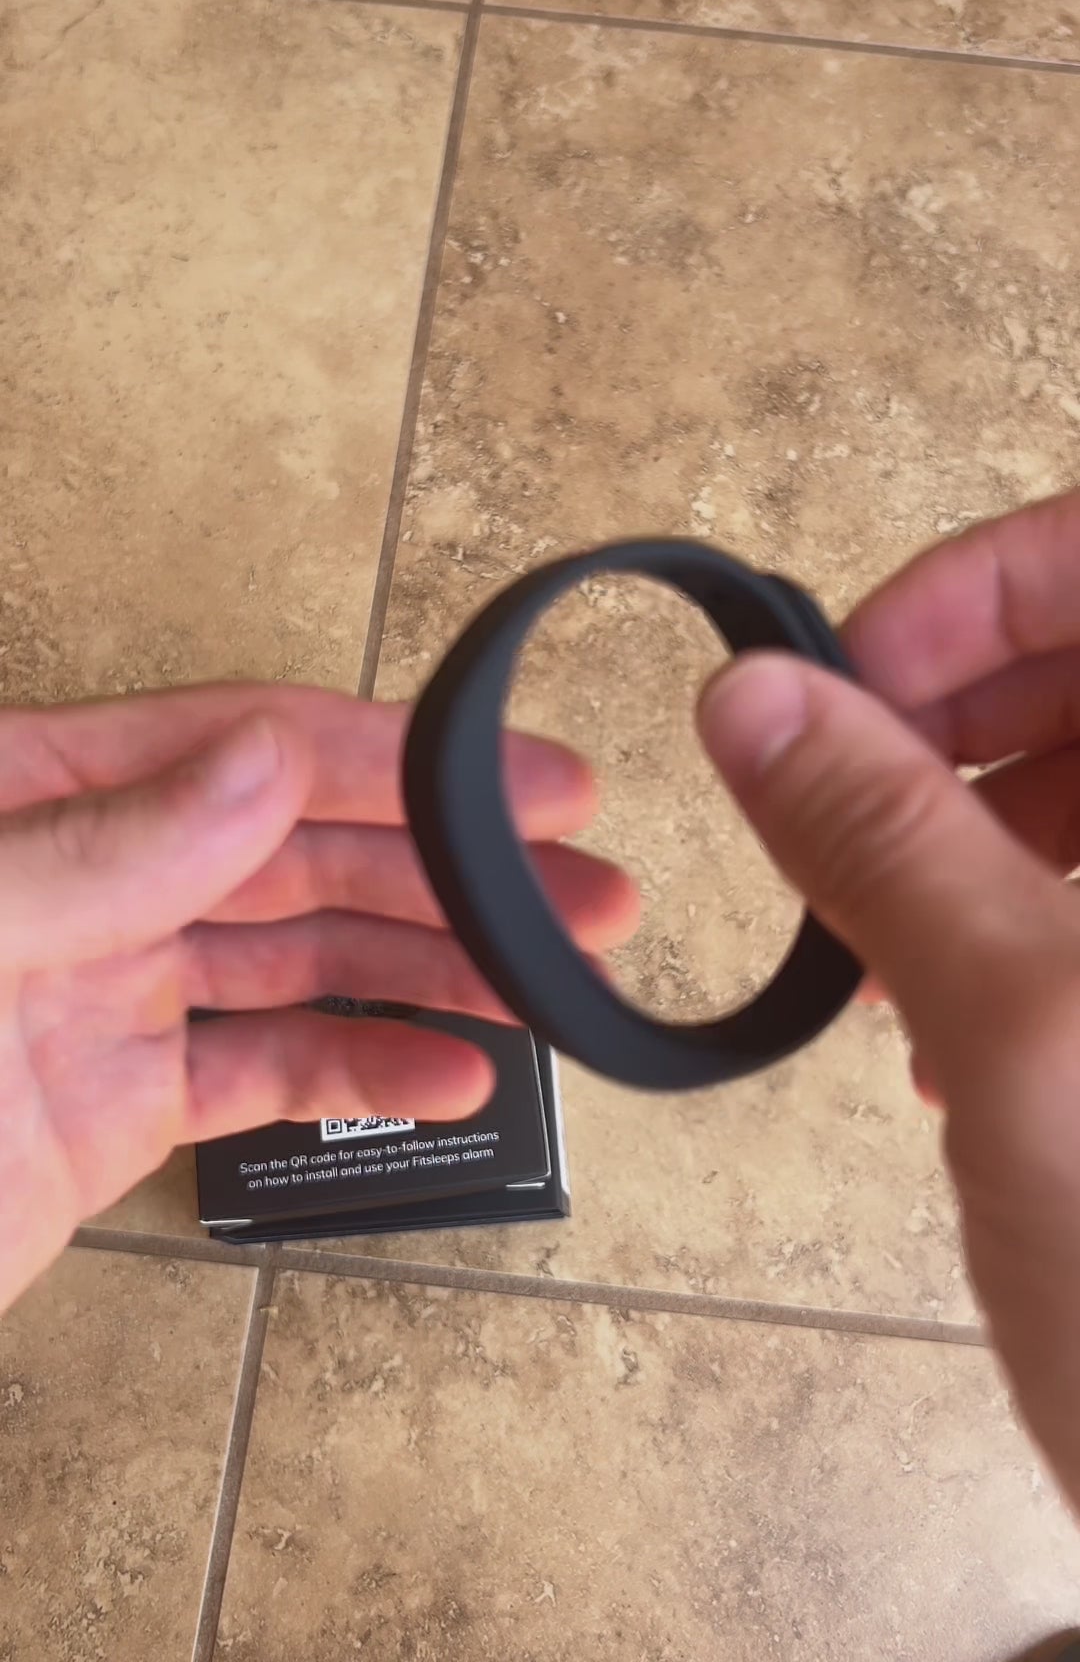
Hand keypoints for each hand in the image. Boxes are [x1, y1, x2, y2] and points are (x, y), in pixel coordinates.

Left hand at [0, 684, 636, 1310]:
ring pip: (300, 960)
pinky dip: (359, 1071)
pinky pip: (259, 1072)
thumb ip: (104, 849)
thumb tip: (266, 759)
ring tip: (553, 986)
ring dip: (433, 969)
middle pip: (300, 851)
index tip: (528, 779)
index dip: (399, 758)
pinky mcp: (112, 1105)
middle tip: (585, 895)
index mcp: (32, 790)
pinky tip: (452, 1073)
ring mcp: (100, 989)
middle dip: (450, 870)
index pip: (248, 747)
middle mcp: (82, 875)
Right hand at [697, 490, 1079, 1507]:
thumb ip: (880, 831)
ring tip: (874, 925)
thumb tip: (750, 691)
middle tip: (821, 796)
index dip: (985, 584)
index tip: (844, 673)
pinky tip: (935, 1005)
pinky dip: (1001, 906)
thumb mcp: (1019, 1023)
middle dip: (952, 709)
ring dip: (963, 816)